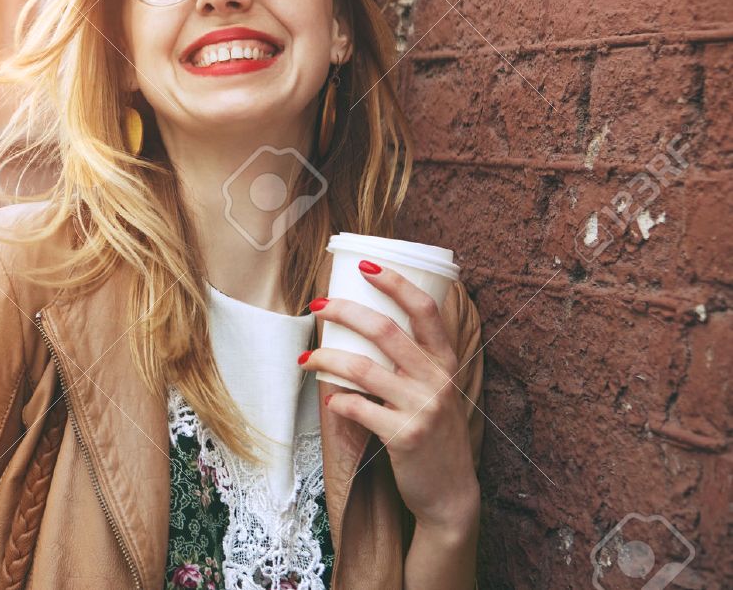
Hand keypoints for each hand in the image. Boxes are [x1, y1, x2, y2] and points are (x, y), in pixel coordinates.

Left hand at [300, 260, 478, 530]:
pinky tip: (329, 400)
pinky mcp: (404, 436)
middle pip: (386, 330)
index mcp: (446, 362)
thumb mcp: (437, 390)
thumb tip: (362, 328)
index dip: (396, 283)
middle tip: (317, 305)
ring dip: (326, 359)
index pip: (426, 309)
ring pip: (363, 368)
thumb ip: (414, 362)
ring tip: (306, 358)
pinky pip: (358, 408)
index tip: (366, 265)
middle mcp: (437, 380)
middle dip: (345, 311)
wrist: (451, 493)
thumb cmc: (435, 433)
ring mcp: (422, 408)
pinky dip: (337, 401)